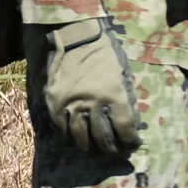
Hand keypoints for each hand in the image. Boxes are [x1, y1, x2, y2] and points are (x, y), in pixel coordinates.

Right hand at [39, 18, 143, 155]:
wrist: (75, 35)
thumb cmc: (105, 53)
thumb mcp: (122, 75)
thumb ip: (123, 99)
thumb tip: (127, 121)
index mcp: (114, 95)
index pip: (125, 129)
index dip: (131, 140)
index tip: (133, 144)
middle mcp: (91, 102)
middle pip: (103, 137)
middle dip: (112, 148)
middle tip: (116, 152)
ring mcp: (70, 102)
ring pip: (80, 135)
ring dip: (89, 146)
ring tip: (95, 150)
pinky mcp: (54, 100)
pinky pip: (61, 125)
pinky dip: (69, 135)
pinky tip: (76, 138)